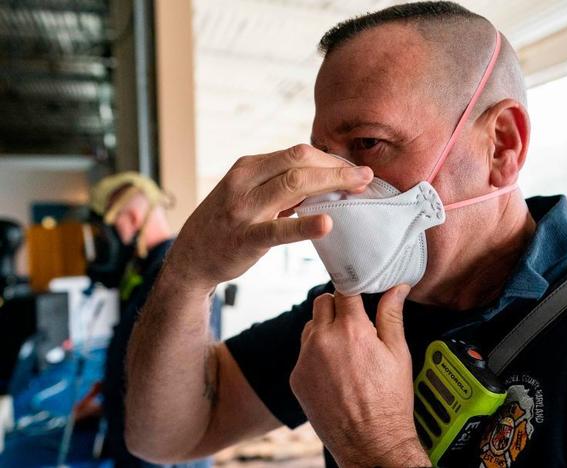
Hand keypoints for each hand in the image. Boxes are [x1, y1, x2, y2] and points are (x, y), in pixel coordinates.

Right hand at [165, 144, 372, 290]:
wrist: (191, 257)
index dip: (331, 159)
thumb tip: (323, 180)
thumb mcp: (248, 194)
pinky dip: (304, 225)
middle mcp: (244, 181)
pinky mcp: (245, 238)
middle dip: (337, 167)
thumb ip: (279, 185)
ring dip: (331, 183)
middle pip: (299, 161)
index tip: (354, 170)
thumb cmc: (227, 224)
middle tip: (366, 176)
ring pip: (293, 185)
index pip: (297, 153)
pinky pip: (278, 229)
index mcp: (248, 166)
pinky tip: (326, 224)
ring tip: (358, 190)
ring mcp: (243, 209)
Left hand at [290, 286, 429, 467]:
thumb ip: (391, 316)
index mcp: (351, 331)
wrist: (370, 442)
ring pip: (310, 327)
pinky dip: (316, 355)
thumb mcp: (398, 354)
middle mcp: (323, 341)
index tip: (358, 292)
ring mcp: (306, 360)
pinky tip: (334, 372)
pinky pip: (303, 353)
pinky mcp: (297, 377)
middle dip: (337, 306)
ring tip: (345, 351)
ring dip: (324, 329)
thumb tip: (396, 288)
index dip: (353, 288)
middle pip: (322, 302)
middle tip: (354, 323)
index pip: (344, 290)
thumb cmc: (389, 400)